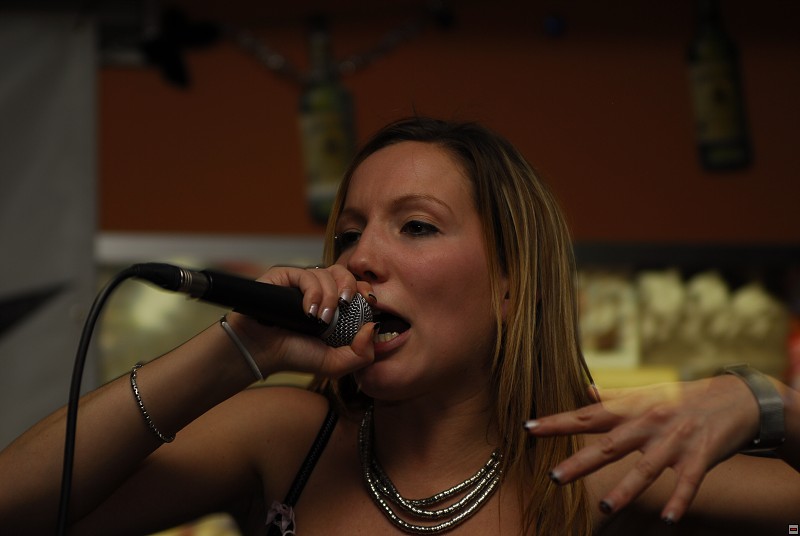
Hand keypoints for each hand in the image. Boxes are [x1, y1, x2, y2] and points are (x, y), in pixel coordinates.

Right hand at [225, 264, 377, 377]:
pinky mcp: (283, 276)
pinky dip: (313, 293)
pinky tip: (308, 311)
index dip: (364, 289)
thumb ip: (361, 354)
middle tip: (345, 305)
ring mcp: (300, 283)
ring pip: (326, 273)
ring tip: (320, 319)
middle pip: (344, 272)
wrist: (261, 353)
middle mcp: (318, 290)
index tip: (369, 301)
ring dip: (328, 296)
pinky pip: (306, 275)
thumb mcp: (335, 364)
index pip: (355, 287)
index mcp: (332, 306)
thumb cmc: (294, 356)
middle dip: (350, 286)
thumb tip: (373, 327)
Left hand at [525, 376, 759, 522]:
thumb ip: (616, 396)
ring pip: (646, 468)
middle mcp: (649, 424)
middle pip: (610, 445)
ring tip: (603, 508)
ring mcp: (675, 441)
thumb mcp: (648, 393)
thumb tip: (586, 390)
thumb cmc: (684, 398)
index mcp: (632, 411)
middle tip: (553, 476)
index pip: (588, 416)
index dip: (558, 422)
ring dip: (625, 489)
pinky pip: (689, 482)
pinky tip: (669, 519)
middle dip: (581, 461)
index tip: (528, 427)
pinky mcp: (701, 457)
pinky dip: (680, 500)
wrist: (736, 398)